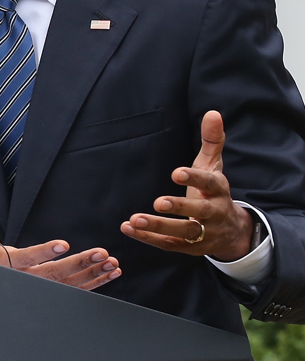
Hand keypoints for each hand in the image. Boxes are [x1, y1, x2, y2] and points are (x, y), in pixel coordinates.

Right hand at [0, 176, 120, 289]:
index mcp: (6, 261)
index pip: (27, 257)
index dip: (45, 252)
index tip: (63, 245)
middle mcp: (23, 278)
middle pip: (53, 274)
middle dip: (79, 264)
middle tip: (101, 253)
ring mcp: (37, 288)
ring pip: (67, 284)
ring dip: (92, 274)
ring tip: (111, 262)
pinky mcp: (48, 291)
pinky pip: (73, 290)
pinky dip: (94, 283)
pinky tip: (109, 273)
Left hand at [120, 110, 253, 260]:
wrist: (232, 231)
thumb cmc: (214, 192)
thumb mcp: (214, 166)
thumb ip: (211, 141)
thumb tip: (212, 112)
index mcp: (219, 190)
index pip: (209, 183)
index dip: (194, 178)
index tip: (177, 173)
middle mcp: (214, 213)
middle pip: (199, 212)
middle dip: (180, 207)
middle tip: (158, 202)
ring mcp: (203, 233)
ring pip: (183, 232)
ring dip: (158, 226)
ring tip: (134, 219)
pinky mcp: (190, 248)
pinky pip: (169, 244)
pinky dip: (148, 237)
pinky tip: (127, 228)